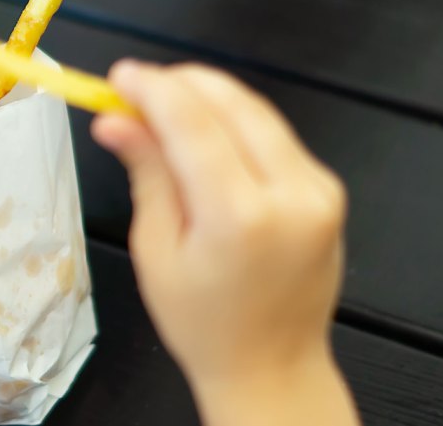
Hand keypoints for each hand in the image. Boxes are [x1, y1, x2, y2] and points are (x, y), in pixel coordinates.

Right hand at [91, 61, 354, 424]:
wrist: (272, 366)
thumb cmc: (205, 323)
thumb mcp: (157, 249)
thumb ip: (146, 172)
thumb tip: (116, 118)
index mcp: (239, 218)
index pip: (192, 123)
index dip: (152, 88)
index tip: (121, 76)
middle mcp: (290, 196)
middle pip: (230, 103)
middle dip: (179, 83)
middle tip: (135, 88)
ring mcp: (317, 190)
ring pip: (255, 110)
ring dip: (206, 96)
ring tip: (161, 108)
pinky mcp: (326, 189)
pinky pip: (274, 133)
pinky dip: (234, 120)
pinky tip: (202, 133)